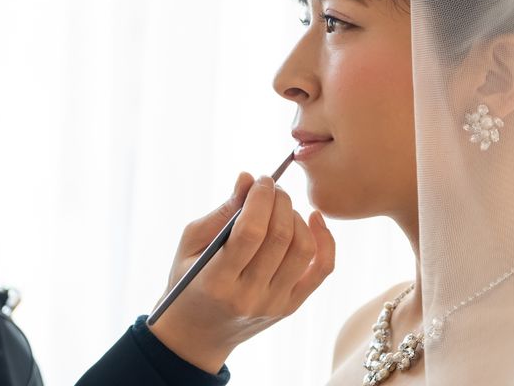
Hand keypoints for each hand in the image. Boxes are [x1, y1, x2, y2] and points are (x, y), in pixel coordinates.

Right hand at [148, 172, 335, 372]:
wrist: (198, 334)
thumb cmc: (189, 281)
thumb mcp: (190, 245)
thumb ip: (221, 212)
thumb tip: (248, 179)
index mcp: (216, 282)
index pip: (250, 232)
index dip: (260, 199)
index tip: (261, 180)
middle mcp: (248, 297)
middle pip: (280, 237)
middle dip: (280, 201)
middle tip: (273, 188)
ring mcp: (274, 304)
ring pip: (303, 249)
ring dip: (298, 217)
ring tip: (282, 207)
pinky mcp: (291, 306)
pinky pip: (322, 269)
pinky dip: (325, 240)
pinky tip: (314, 219)